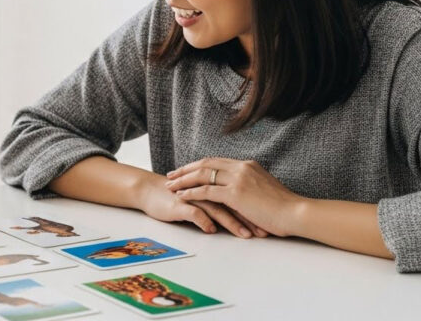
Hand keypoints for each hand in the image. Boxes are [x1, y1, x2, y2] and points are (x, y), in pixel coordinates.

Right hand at [140, 178, 263, 237]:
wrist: (150, 191)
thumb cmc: (178, 196)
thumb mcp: (203, 198)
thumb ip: (220, 201)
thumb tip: (240, 213)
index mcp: (215, 185)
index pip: (240, 196)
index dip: (255, 210)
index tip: (270, 223)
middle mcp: (207, 189)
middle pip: (232, 202)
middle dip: (249, 218)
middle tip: (263, 232)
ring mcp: (194, 196)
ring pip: (216, 207)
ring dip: (231, 222)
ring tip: (244, 235)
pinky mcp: (180, 204)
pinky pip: (193, 212)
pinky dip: (203, 221)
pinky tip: (211, 231)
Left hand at [166, 158, 304, 236]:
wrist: (296, 212)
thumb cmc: (284, 207)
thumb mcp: (265, 188)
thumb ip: (252, 185)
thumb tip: (243, 191)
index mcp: (247, 165)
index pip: (216, 161)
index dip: (199, 165)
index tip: (186, 169)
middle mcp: (241, 167)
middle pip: (205, 164)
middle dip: (186, 169)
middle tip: (171, 175)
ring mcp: (238, 179)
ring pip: (202, 175)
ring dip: (183, 180)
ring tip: (170, 185)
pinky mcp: (235, 193)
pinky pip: (206, 190)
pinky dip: (191, 192)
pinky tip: (181, 196)